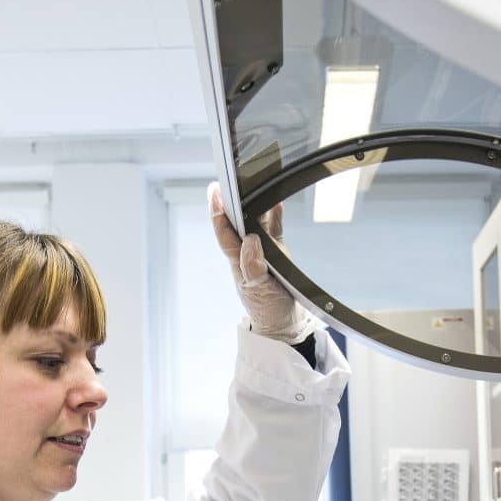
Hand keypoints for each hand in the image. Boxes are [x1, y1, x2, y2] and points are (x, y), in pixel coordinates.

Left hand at [208, 181, 304, 341]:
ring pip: (254, 221)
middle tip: (227, 178)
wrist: (285, 323)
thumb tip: (250, 241)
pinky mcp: (276, 252)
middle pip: (235, 222)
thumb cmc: (268, 310)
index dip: (218, 212)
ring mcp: (261, 251)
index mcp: (237, 261)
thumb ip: (254, 268)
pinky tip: (277, 202)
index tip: (215, 191)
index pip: (224, 233)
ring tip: (251, 181)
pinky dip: (275, 215)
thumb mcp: (260, 292)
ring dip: (252, 204)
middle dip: (230, 200)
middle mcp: (246, 252)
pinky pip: (274, 228)